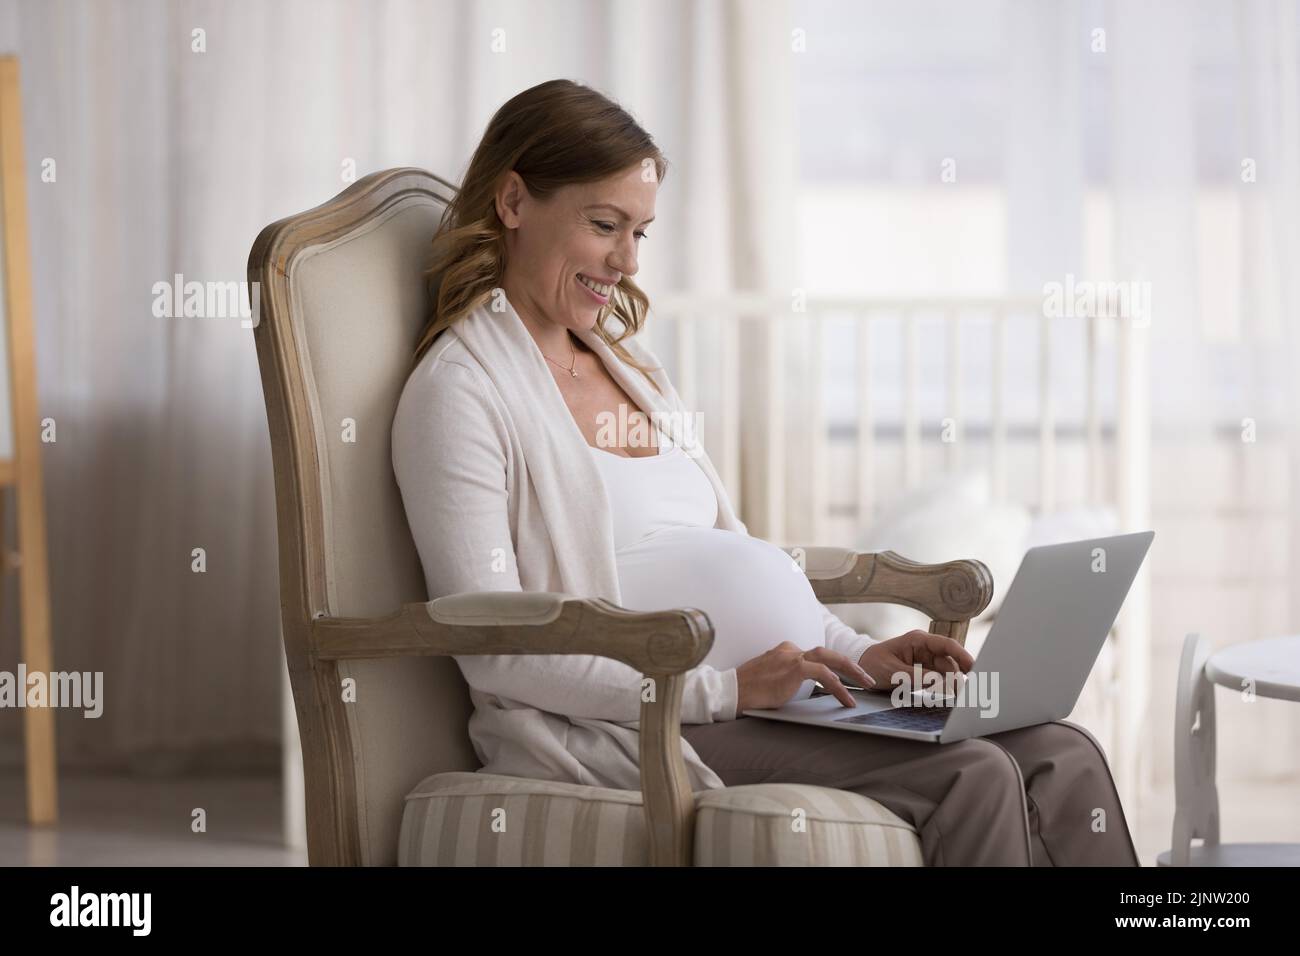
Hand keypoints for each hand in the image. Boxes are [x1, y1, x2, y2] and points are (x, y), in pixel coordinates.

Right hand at [736, 642, 876, 711]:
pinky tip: (847, 699)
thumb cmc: (748, 691)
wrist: (731, 692)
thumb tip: (806, 690)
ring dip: (851, 671)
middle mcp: (791, 650)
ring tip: (866, 684)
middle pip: (828, 653)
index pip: (816, 656)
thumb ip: (789, 679)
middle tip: (867, 678)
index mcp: (786, 651)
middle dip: (850, 665)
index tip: (848, 677)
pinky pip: (824, 675)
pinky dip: (839, 687)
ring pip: (830, 659)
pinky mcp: (794, 668)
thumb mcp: (772, 681)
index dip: (835, 667)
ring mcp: (792, 656)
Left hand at [857, 630, 975, 695]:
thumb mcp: (893, 672)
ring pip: (946, 670)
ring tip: (961, 696)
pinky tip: (951, 694)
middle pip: (949, 661)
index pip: (946, 645)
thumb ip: (917, 677)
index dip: (963, 655)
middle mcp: (925, 647)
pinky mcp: (923, 670)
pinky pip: (939, 677)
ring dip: (953, 682)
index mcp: (917, 640)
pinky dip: (944, 686)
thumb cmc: (872, 664)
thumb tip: (941, 683)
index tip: (975, 667)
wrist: (860, 667)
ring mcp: (925, 659)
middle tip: (967, 691)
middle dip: (959, 675)